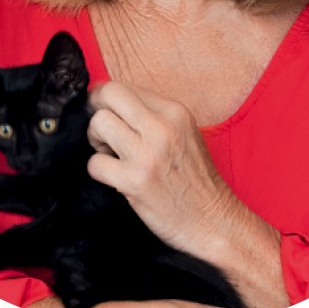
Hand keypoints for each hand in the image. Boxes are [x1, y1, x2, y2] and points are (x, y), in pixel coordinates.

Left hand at [86, 81, 235, 256]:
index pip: (126, 86)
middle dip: (96, 110)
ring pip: (99, 123)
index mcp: (175, 112)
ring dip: (96, 140)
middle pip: (110, 94)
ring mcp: (148, 154)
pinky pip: (95, 163)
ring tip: (110, 153)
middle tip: (103, 131)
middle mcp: (163, 127)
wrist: (213, 221)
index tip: (107, 113)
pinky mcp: (135, 181)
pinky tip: (114, 177)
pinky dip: (98, 170)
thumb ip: (154, 115)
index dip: (108, 100)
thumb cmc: (196, 179)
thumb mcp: (184, 134)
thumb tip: (110, 100)